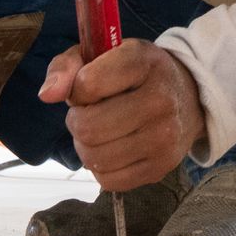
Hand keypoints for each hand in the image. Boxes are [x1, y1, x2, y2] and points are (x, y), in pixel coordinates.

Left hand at [38, 38, 205, 191]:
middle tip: (88, 114)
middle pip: (88, 127)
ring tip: (99, 132)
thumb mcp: (101, 55)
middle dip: (77, 121)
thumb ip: (66, 67)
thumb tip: (46, 95)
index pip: (88, 84)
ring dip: (85, 147)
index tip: (87, 87)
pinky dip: (100, 168)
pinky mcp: (161, 168)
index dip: (76, 89)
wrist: (188, 97)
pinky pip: (108, 180)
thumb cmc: (134, 74)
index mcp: (142, 63)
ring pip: (95, 158)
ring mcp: (164, 138)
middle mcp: (159, 101)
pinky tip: (111, 150)